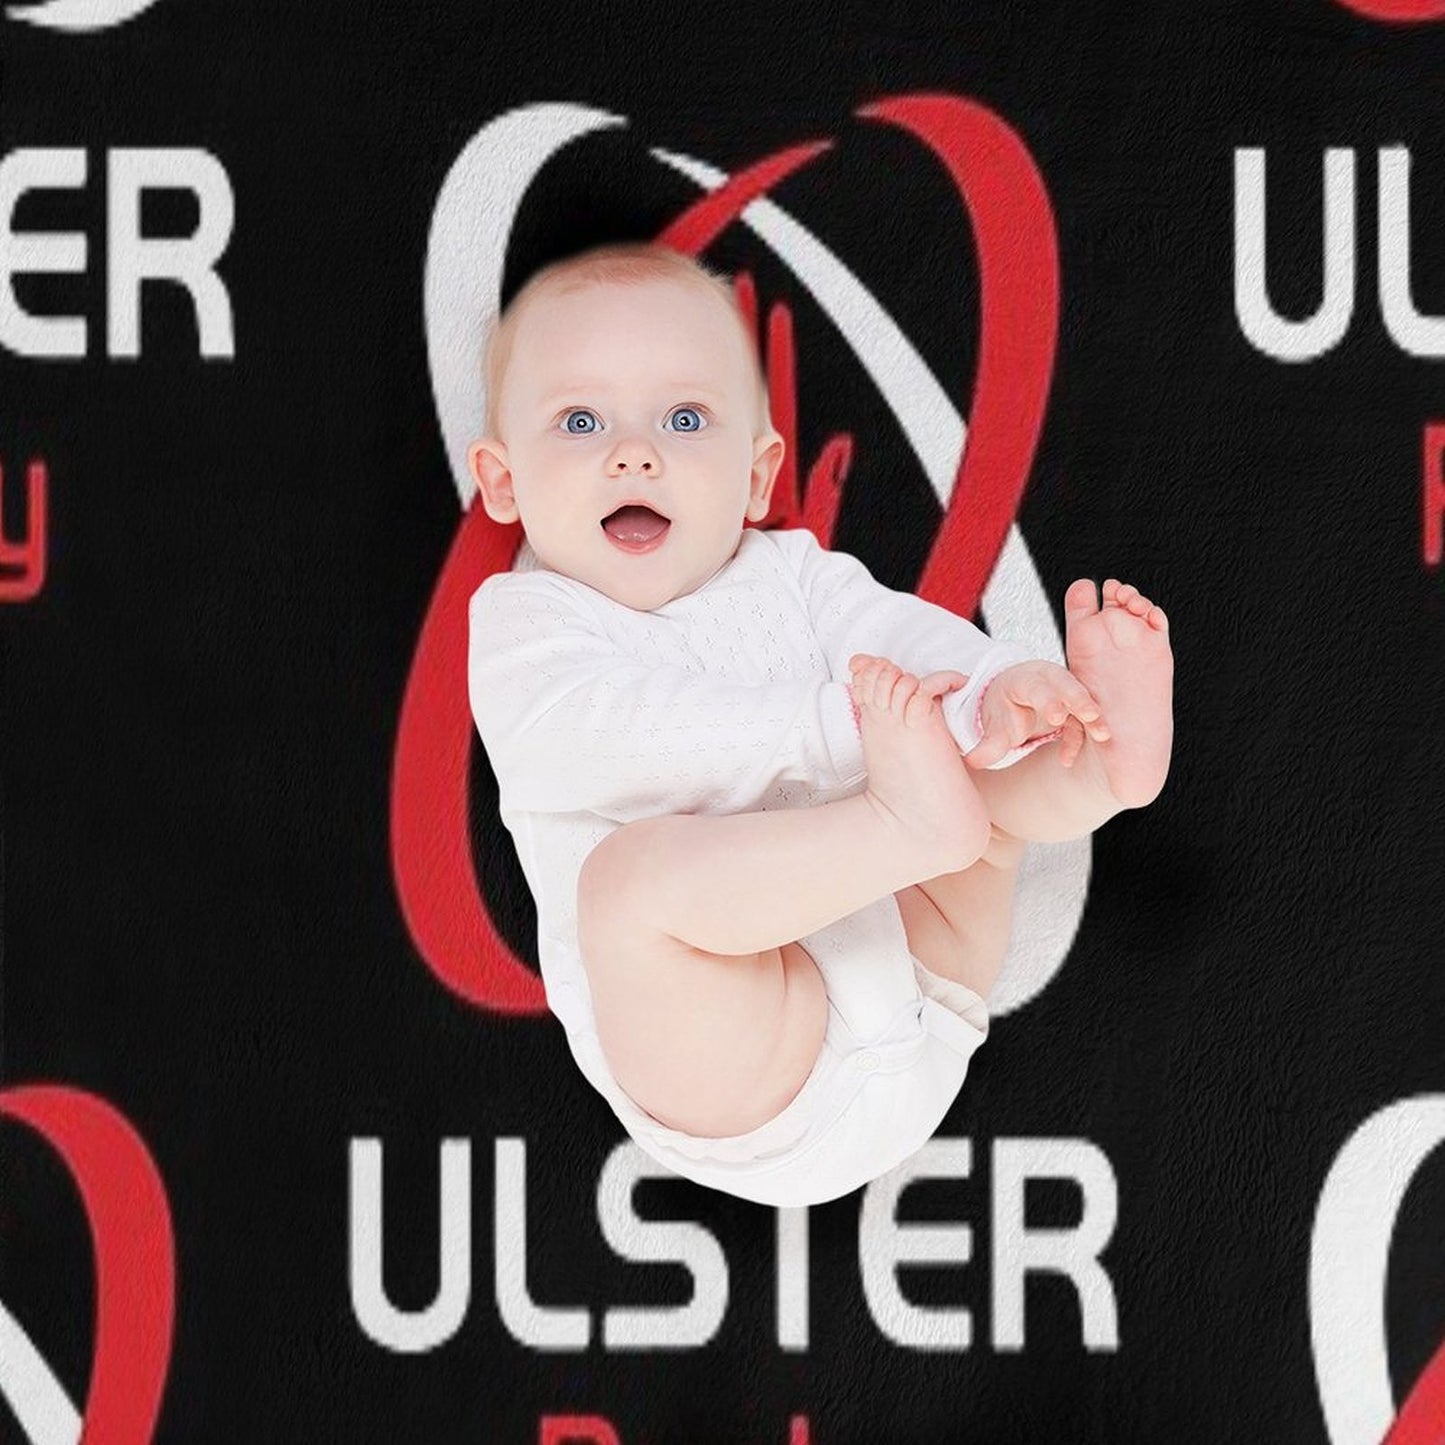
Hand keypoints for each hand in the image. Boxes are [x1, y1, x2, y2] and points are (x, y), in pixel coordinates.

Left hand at [964, 660, 1109, 770]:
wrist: (1012, 698)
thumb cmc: (1004, 709)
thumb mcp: (994, 725)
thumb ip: (987, 745)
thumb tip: (972, 761)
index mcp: (1023, 680)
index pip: (1036, 686)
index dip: (1048, 699)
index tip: (1057, 716)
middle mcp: (1047, 680)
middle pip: (1066, 685)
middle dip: (1079, 700)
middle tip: (1091, 716)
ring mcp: (1064, 690)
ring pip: (1082, 699)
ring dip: (1093, 717)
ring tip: (1102, 735)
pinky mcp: (1075, 705)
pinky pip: (1082, 719)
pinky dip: (1080, 737)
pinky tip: (1066, 759)